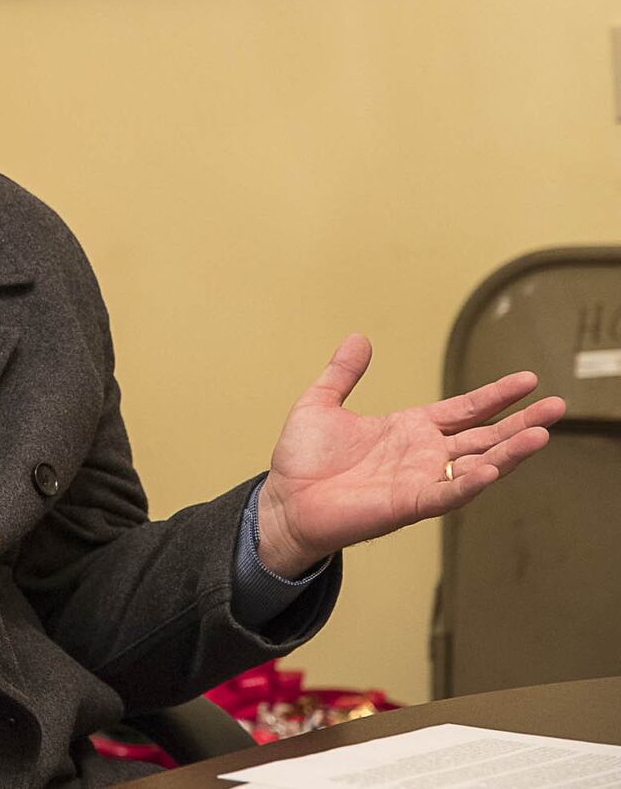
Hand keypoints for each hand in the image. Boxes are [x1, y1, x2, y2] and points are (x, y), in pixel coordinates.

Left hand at [256, 335, 563, 576]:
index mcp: (410, 429)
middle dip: (521, 423)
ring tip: (542, 435)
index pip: (465, 409)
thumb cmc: (302, 460)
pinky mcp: (407, 504)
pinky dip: (469, 482)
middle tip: (558, 407)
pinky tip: (491, 468)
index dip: (496, 396)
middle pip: (483, 436)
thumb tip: (359, 337)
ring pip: (476, 464)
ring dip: (508, 452)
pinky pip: (446, 493)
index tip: (529, 381)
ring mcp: (420, 480)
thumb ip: (343, 373)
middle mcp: (423, 455)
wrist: (284, 500)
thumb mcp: (321, 403)